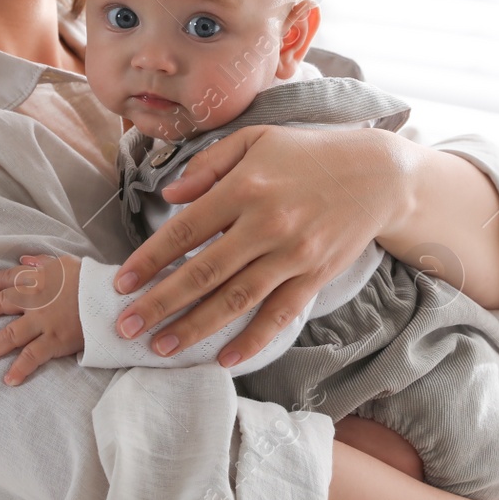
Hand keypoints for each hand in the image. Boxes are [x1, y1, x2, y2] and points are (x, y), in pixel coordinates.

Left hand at [0, 253, 83, 384]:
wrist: (113, 296)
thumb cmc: (93, 279)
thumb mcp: (68, 264)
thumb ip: (44, 262)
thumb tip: (25, 258)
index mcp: (40, 278)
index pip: (9, 278)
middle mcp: (36, 300)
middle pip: (3, 303)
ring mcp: (43, 321)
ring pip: (11, 334)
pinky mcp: (55, 340)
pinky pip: (32, 356)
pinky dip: (20, 368)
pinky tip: (8, 379)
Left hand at [112, 125, 408, 366]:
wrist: (378, 174)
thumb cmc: (308, 153)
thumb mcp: (255, 139)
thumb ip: (208, 165)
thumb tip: (169, 195)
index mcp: (245, 187)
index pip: (185, 230)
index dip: (149, 260)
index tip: (120, 284)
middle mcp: (267, 224)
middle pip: (204, 272)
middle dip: (160, 303)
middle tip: (125, 327)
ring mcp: (293, 254)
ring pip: (236, 299)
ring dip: (195, 327)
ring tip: (161, 348)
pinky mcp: (316, 276)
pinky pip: (279, 314)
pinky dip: (253, 340)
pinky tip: (225, 359)